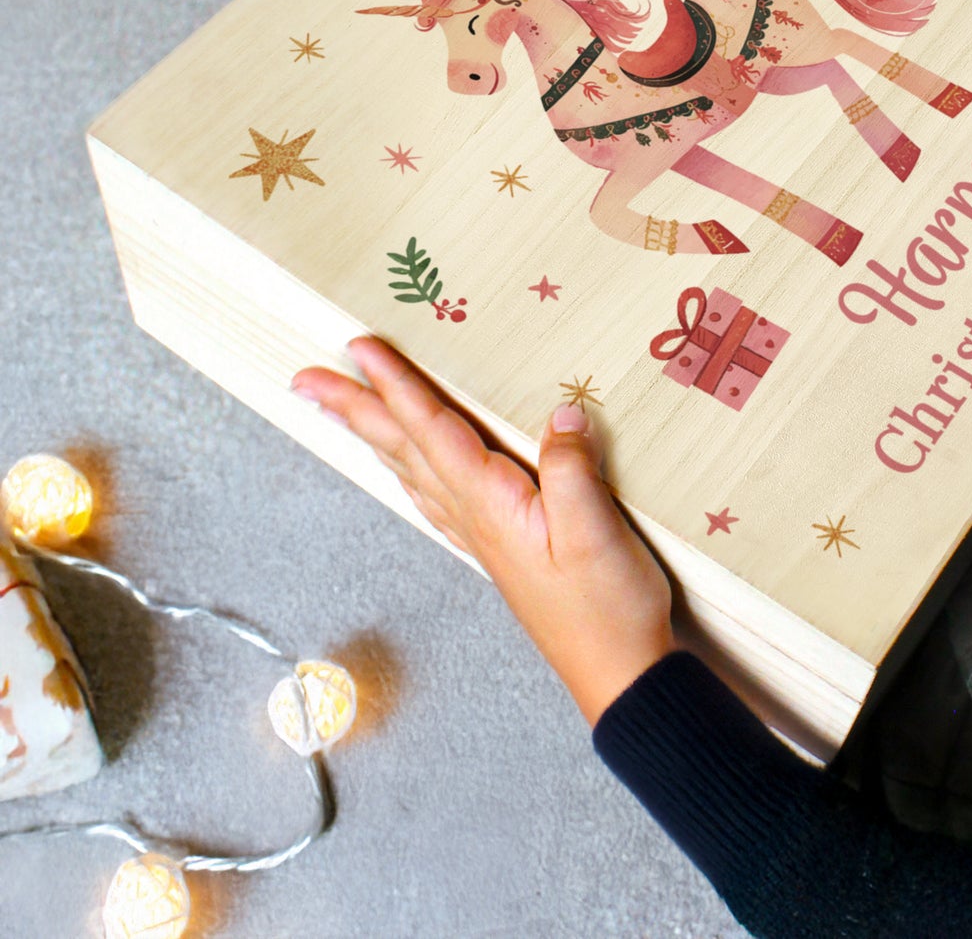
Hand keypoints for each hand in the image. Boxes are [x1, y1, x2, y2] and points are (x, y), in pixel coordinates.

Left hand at [292, 338, 676, 725]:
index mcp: (490, 504)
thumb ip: (571, 469)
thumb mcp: (596, 531)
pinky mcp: (498, 548)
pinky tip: (405, 468)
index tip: (360, 348)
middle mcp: (473, 517)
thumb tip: (560, 412)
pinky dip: (408, 469)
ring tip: (341, 409)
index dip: (396, 384)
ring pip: (411, 470)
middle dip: (355, 408)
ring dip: (373, 433)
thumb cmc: (607, 607)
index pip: (431, 429)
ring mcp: (480, 535)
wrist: (616, 672)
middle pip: (402, 448)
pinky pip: (434, 495)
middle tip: (307, 377)